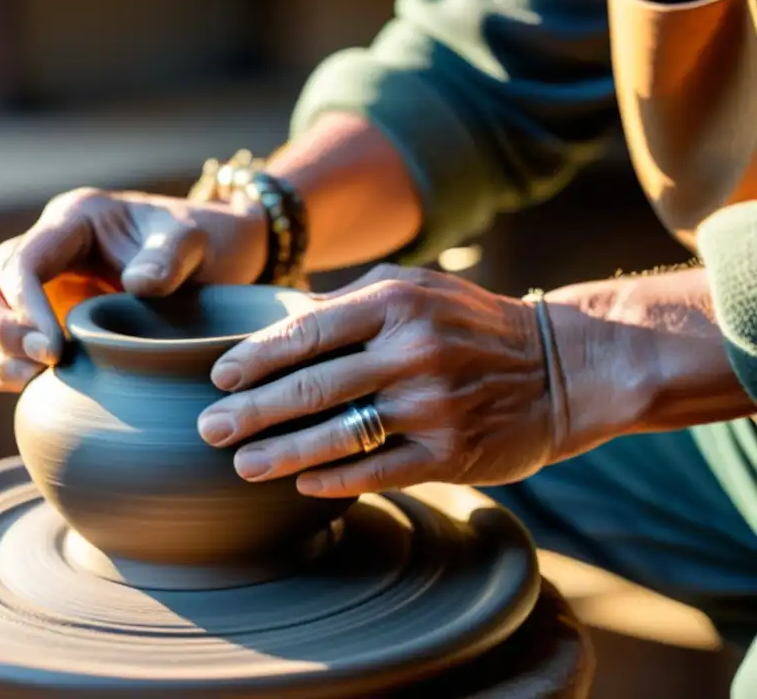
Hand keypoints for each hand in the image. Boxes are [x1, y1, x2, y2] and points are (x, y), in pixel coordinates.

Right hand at [0, 187, 266, 391]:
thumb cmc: (204, 242)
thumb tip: (136, 286)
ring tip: (28, 381)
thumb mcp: (194, 241)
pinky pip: (1, 345)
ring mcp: (45, 286)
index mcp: (73, 220)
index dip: (26, 304)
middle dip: (3, 329)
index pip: (23, 260)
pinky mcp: (48, 320)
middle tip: (44, 363)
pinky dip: (1, 368)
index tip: (54, 348)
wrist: (219, 257)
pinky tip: (29, 389)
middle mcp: (48, 250)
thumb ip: (169, 258)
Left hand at [196, 264, 563, 497]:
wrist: (562, 366)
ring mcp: (433, 405)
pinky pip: (379, 470)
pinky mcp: (452, 453)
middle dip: (252, 411)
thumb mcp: (416, 288)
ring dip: (282, 453)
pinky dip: (335, 478)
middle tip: (209, 429)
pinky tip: (302, 484)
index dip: (256, 358)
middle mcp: (412, 351)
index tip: (219, 378)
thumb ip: (349, 303)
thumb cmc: (470, 323)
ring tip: (242, 465)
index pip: (307, 332)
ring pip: (339, 435)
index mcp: (396, 302)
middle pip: (312, 387)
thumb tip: (278, 326)